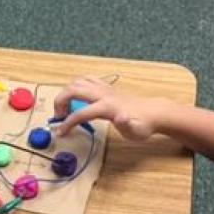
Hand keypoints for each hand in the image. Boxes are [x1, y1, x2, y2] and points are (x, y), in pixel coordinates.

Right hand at [52, 76, 167, 138]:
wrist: (153, 113)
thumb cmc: (142, 125)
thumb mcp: (136, 130)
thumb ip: (127, 124)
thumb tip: (121, 117)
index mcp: (107, 106)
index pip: (80, 114)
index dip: (67, 124)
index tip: (61, 133)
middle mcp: (103, 94)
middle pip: (73, 90)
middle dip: (60, 102)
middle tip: (59, 117)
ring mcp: (104, 88)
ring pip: (77, 82)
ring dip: (66, 93)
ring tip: (66, 108)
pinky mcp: (105, 87)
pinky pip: (85, 80)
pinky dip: (75, 86)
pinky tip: (77, 98)